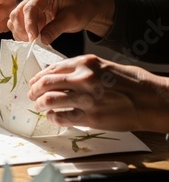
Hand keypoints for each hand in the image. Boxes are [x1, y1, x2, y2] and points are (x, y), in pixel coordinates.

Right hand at [8, 0, 113, 43]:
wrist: (85, 7)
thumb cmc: (82, 8)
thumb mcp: (72, 19)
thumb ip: (55, 29)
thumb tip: (41, 41)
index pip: (30, 8)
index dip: (29, 25)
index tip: (33, 39)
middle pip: (18, 13)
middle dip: (22, 30)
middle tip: (32, 44)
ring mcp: (31, 5)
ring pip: (15, 19)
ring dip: (20, 33)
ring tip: (32, 43)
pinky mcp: (31, 15)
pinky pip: (20, 25)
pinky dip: (23, 34)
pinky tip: (32, 40)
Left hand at [28, 54, 168, 132]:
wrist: (150, 100)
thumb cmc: (130, 83)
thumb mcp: (103, 66)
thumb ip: (80, 70)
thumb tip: (57, 76)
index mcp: (86, 63)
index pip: (52, 69)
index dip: (38, 77)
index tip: (34, 82)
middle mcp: (83, 78)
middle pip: (46, 84)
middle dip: (34, 91)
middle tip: (32, 96)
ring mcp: (86, 98)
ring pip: (49, 100)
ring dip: (40, 105)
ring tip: (39, 106)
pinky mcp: (90, 117)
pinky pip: (61, 117)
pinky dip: (52, 117)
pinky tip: (52, 117)